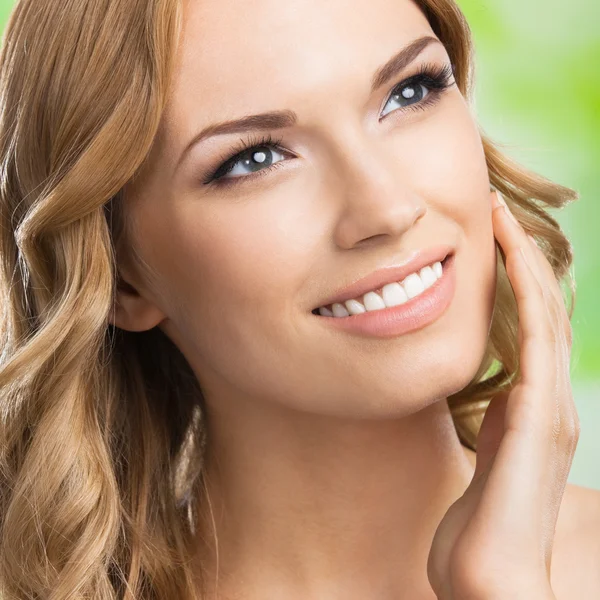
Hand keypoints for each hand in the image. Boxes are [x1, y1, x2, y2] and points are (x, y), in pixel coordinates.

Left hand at [426, 189, 578, 599]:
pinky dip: (528, 291)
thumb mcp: (476, 460)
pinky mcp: (541, 415)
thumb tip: (473, 395)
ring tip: (503, 217)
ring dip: (525, 261)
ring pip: (544, 314)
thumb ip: (481, 425)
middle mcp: (548, 400)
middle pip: (542, 310)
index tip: (487, 241)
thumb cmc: (475, 525)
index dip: (513, 282)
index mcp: (529, 408)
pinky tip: (511, 255)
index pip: (529, 329)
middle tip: (495, 210)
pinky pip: (536, 337)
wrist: (488, 577)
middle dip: (521, 258)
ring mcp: (551, 406)